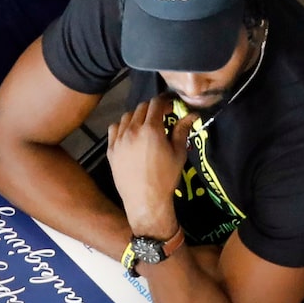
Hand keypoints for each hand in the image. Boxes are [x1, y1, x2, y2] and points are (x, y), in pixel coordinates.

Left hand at [104, 101, 188, 240]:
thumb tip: (192, 115)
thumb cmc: (166, 178)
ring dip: (138, 116)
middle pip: (141, 107)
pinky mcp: (111, 149)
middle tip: (162, 116)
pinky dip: (123, 126)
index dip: (165, 101)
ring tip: (146, 125)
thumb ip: (182, 130)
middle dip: (153, 108)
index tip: (171, 106)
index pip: (156, 103)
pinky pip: (114, 128)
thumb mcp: (178, 153)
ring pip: (127, 116)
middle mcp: (132, 130)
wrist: (145, 200)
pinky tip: (130, 133)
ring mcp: (119, 139)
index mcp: (151, 129)